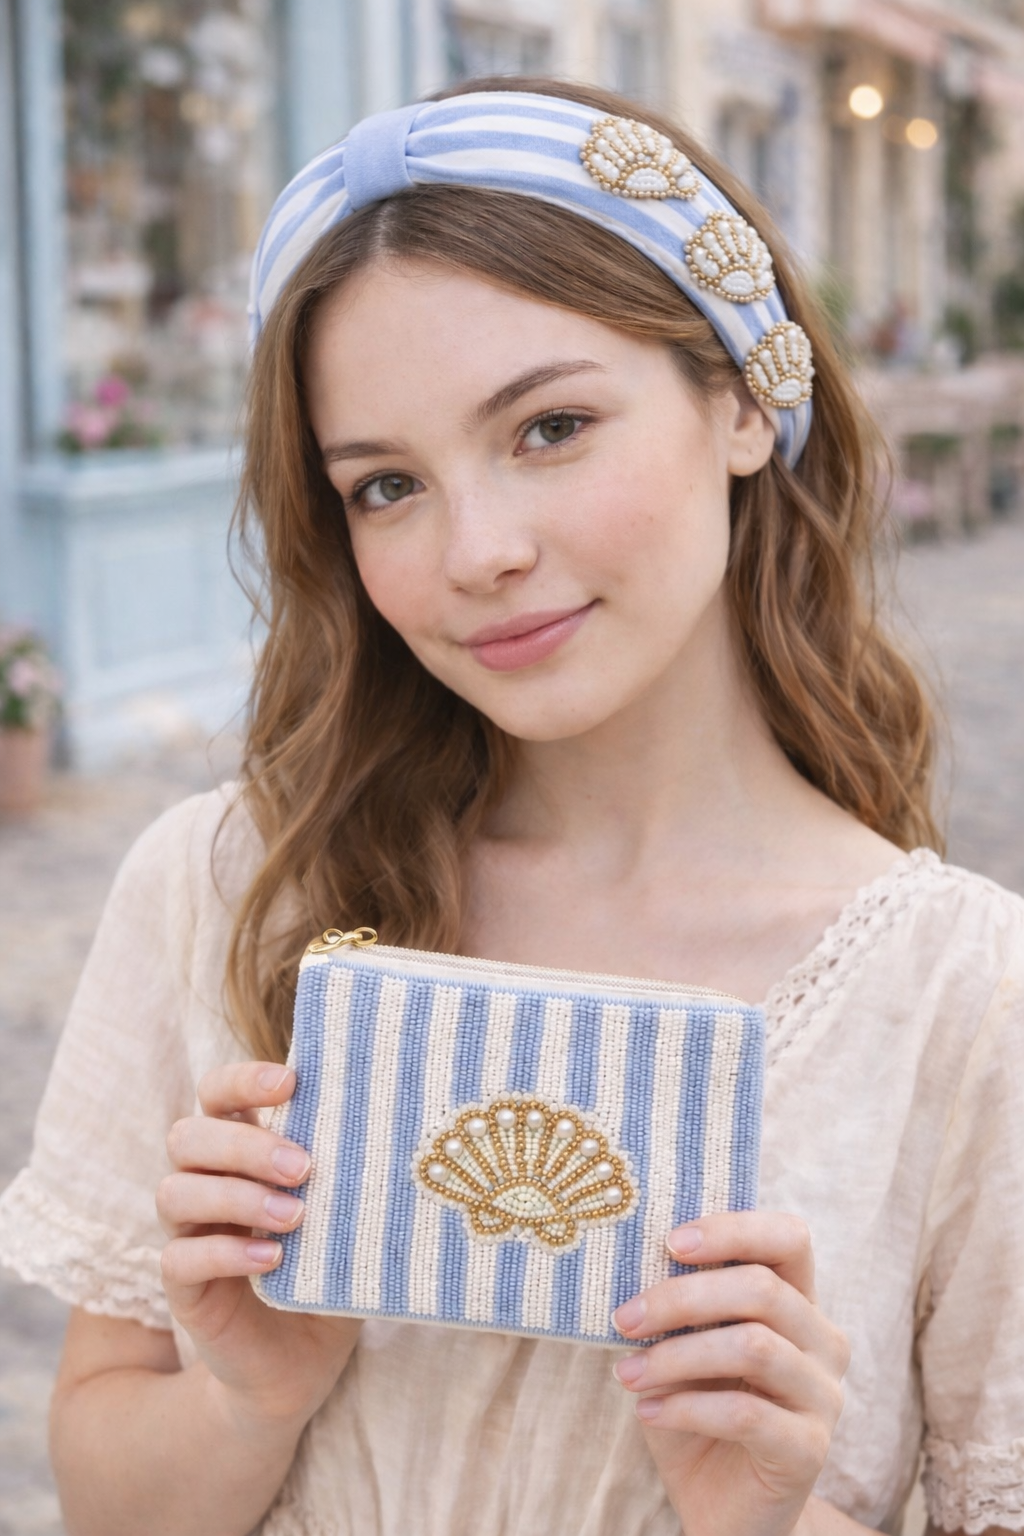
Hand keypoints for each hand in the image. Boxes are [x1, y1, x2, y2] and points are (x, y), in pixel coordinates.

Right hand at [157, 1061, 358, 1431]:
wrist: (302, 1366)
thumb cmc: (331, 1270)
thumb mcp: (350, 1217)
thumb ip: (359, 1176)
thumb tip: (411, 1130)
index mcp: (241, 1150)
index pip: (217, 1094)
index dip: (242, 1080)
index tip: (290, 1083)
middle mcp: (205, 1182)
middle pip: (188, 1136)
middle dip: (244, 1144)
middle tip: (303, 1166)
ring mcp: (189, 1233)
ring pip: (175, 1191)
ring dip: (236, 1195)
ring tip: (295, 1215)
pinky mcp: (184, 1287)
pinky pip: (180, 1257)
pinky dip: (226, 1252)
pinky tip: (273, 1260)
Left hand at [611, 1212, 848, 1535]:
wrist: (723, 1509)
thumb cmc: (698, 1410)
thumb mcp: (685, 1347)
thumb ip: (680, 1306)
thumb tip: (628, 1258)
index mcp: (798, 1302)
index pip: (789, 1238)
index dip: (733, 1229)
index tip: (670, 1241)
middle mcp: (823, 1341)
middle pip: (762, 1288)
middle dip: (681, 1297)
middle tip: (624, 1317)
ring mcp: (823, 1396)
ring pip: (753, 1346)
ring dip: (676, 1355)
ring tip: (627, 1372)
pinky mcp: (809, 1449)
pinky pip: (745, 1413)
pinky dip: (686, 1407)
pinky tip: (648, 1412)